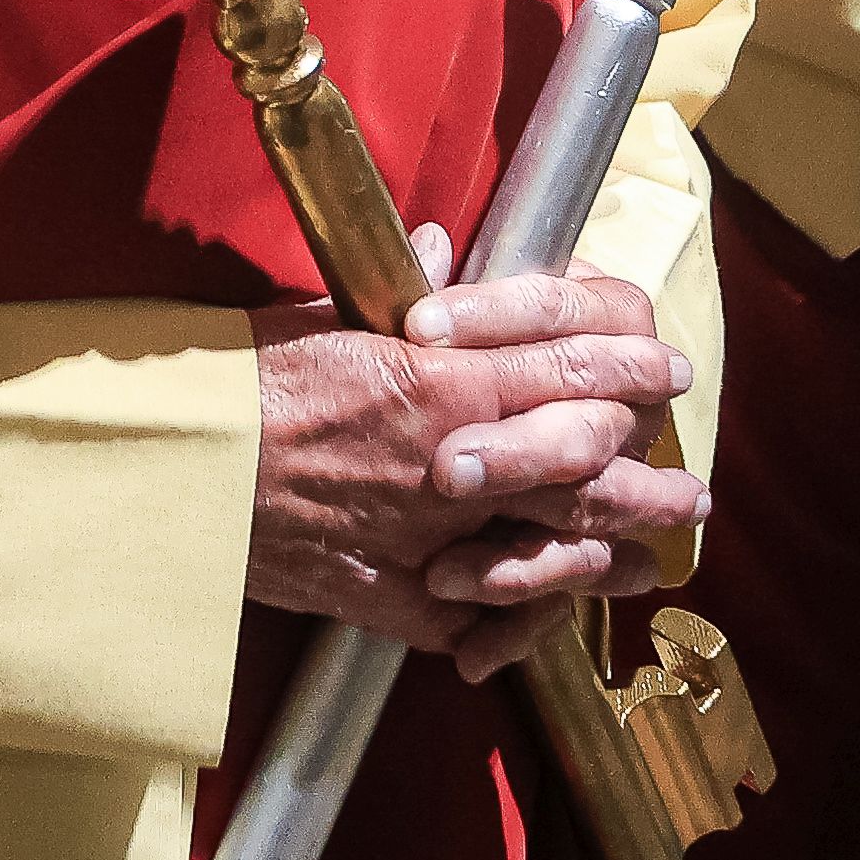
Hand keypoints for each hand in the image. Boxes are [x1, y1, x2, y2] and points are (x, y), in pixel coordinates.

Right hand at [250, 258, 701, 687]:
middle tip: (687, 474)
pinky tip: (571, 604)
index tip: (665, 364)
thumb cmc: (239, 386)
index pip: (576, 364)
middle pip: (596, 465)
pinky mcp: (400, 601)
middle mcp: (456, 462)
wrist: (173, 478)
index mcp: (443, 378)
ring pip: (564, 547)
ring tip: (661, 542)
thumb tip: (440, 243)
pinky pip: (491, 616)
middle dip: (654, 470)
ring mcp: (435, 540)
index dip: (635, 364)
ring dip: (625, 543)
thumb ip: (398, 287)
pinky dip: (535, 613)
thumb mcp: (323, 313)